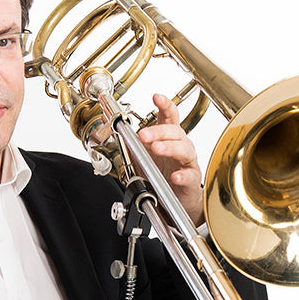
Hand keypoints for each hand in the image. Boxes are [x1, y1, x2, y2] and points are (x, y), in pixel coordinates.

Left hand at [137, 92, 204, 227]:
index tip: (156, 97)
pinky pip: (189, 176)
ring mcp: (187, 163)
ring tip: (157, 149)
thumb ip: (127, 138)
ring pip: (184, 150)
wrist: (175, 202)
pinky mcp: (191, 181)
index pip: (169, 117)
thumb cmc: (162, 176)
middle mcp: (180, 147)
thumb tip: (108, 119)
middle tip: (144, 135)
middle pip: (175, 132)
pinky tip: (174, 176)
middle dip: (159, 131)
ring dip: (169, 148)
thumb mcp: (141, 155)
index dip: (165, 105)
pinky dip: (182, 175)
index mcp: (168, 138)